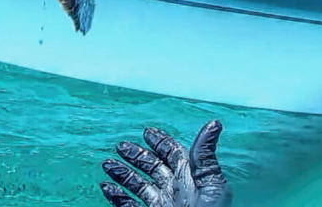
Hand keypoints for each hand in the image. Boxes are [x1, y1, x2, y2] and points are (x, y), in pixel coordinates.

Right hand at [100, 120, 230, 206]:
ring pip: (138, 186)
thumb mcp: (211, 185)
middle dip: (137, 155)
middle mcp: (175, 191)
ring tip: (107, 165)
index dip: (161, 142)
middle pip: (153, 168)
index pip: (174, 154)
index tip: (147, 132)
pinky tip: (107, 188)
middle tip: (120, 146)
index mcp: (190, 179)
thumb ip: (205, 156)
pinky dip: (117, 197)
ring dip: (123, 174)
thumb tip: (214, 123)